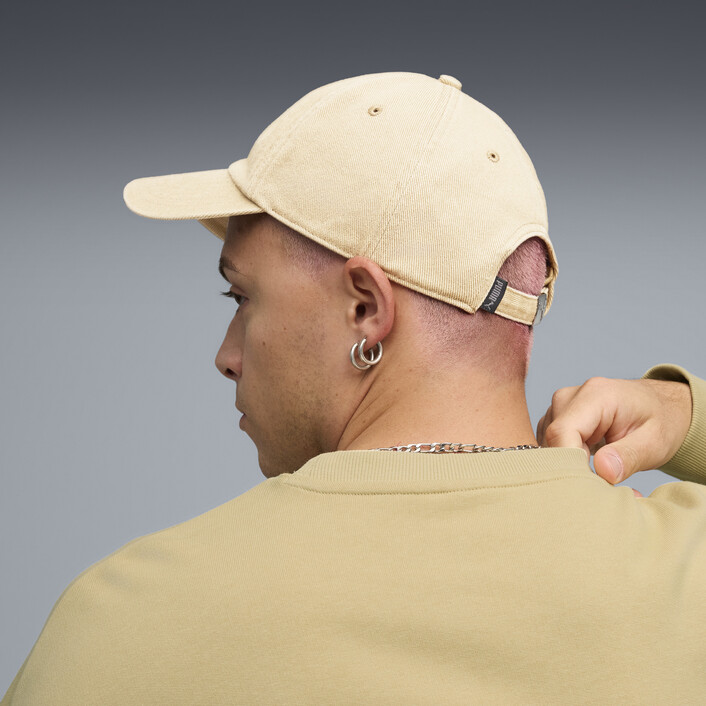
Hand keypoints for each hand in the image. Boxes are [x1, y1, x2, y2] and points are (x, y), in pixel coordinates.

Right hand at [536, 376, 691, 494]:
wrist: (660, 407)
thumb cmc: (659, 421)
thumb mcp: (655, 441)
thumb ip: (628, 456)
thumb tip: (602, 471)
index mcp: (595, 395)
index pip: (562, 432)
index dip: (569, 464)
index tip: (591, 489)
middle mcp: (569, 397)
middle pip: (552, 441)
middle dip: (573, 470)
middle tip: (606, 491)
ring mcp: (560, 407)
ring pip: (548, 446)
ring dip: (571, 468)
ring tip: (604, 477)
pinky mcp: (555, 418)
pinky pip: (551, 445)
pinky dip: (568, 462)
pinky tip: (591, 467)